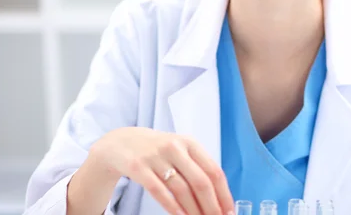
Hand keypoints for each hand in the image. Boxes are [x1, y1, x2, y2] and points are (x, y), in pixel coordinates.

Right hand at [90, 127, 234, 214]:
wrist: (122, 142)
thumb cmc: (158, 151)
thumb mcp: (180, 150)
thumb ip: (198, 167)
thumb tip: (219, 197)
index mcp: (190, 143)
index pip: (213, 170)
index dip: (223, 193)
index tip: (229, 211)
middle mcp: (174, 147)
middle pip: (200, 181)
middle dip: (212, 206)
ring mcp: (156, 156)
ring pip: (181, 189)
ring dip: (194, 211)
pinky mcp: (139, 167)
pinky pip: (159, 191)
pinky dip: (172, 207)